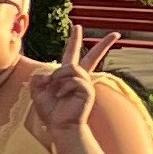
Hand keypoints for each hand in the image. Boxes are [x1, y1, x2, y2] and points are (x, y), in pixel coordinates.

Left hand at [26, 25, 117, 143]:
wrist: (59, 126)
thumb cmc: (50, 111)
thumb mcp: (37, 92)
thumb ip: (37, 79)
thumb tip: (46, 73)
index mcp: (68, 76)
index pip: (72, 55)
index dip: (74, 41)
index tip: (78, 27)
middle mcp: (80, 78)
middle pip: (92, 57)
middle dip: (103, 45)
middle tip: (116, 34)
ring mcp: (86, 84)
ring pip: (70, 68)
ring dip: (58, 78)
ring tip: (57, 91)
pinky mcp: (88, 90)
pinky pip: (73, 80)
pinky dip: (63, 87)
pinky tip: (62, 96)